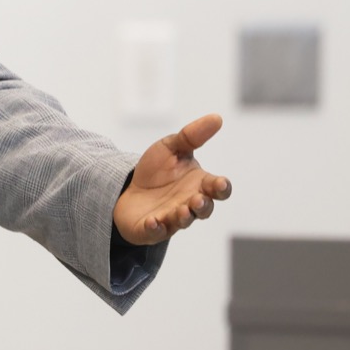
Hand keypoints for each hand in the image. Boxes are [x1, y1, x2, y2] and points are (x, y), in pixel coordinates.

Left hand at [112, 113, 231, 245]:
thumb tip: (217, 117)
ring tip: (181, 210)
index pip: (217, 189)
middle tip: (198, 199)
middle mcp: (189, 204)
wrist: (127, 188)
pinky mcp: (151, 228)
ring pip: (182, 221)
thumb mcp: (172, 147)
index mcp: (199, 185)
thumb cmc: (156, 170)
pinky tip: (153, 221)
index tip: (220, 183)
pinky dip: (156, 228)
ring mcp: (171, 218)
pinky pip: (155, 231)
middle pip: (204, 210)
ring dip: (184, 217)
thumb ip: (192, 135)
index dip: (221, 188)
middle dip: (202, 206)